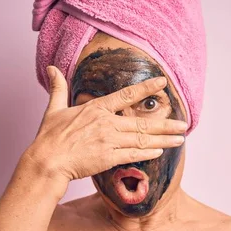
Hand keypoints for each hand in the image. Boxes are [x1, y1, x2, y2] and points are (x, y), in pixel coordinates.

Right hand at [21, 65, 186, 188]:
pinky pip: (133, 154)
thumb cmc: (49, 138)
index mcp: (96, 109)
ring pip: (142, 139)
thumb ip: (58, 88)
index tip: (162, 82)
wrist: (47, 162)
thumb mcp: (53, 110)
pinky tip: (160, 151)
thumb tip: (52, 69)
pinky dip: (148, 152)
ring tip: (179, 139)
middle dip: (166, 124)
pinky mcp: (108, 158)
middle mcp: (106, 123)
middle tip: (184, 124)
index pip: (126, 95)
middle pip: (142, 122)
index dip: (146, 87)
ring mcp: (109, 141)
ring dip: (163, 139)